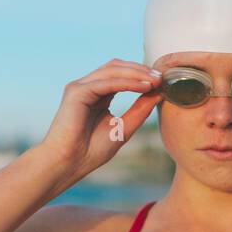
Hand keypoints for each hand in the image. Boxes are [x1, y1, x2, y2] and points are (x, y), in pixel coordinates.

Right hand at [39, 59, 162, 180]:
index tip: (163, 81)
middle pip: (117, 67)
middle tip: (162, 76)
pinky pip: (106, 82)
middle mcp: (88, 87)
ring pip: (112, 70)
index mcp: (98, 94)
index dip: (142, 74)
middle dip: (141, 69)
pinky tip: (143, 87)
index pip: (121, 75)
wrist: (68, 164)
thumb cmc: (91, 151)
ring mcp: (80, 87)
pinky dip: (127, 82)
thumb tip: (158, 94)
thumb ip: (139, 110)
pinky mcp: (76, 92)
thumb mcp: (123, 128)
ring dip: (136, 73)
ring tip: (155, 80)